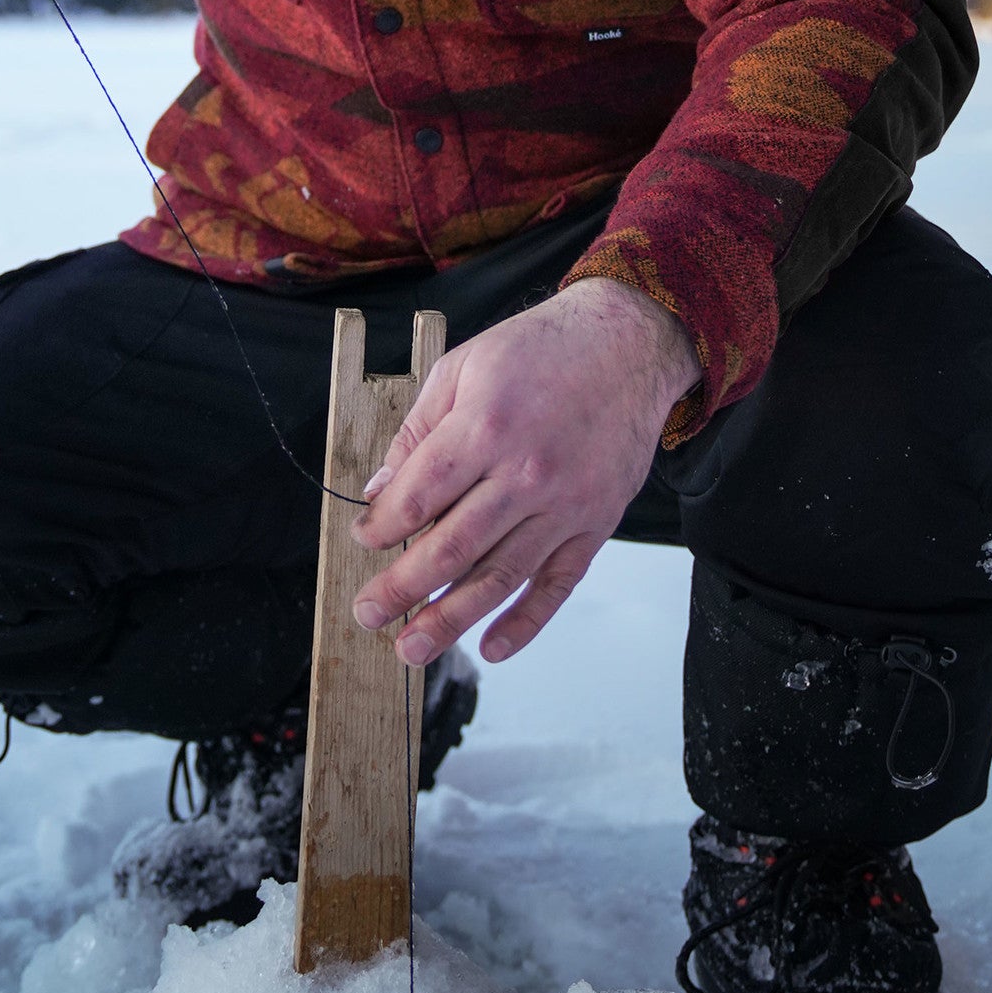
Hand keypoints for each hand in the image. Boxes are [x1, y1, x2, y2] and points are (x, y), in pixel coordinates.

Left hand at [350, 277, 700, 666]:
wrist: (628, 345)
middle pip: (452, 547)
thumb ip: (418, 429)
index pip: (419, 495)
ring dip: (450, 618)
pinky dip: (525, 623)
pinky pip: (558, 585)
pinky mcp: (595, 523)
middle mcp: (525, 472)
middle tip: (367, 613)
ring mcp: (565, 504)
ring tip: (412, 647)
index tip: (363, 538)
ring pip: (499, 577)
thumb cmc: (540, 349)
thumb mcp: (464, 365)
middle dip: (402, 587)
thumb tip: (381, 488)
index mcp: (485, 425)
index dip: (383, 525)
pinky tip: (492, 647)